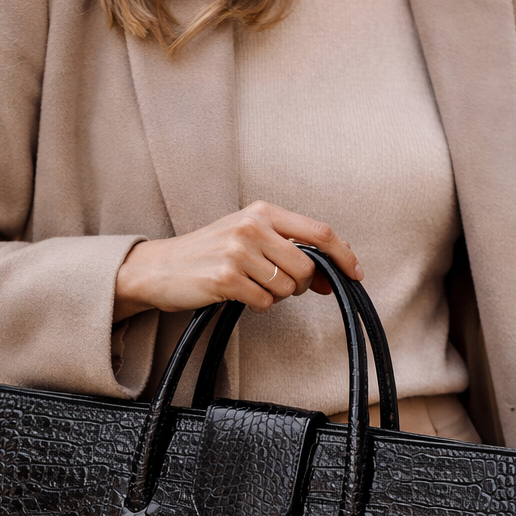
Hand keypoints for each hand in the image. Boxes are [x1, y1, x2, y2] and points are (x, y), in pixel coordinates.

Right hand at [113, 202, 362, 320]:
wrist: (159, 267)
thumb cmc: (209, 253)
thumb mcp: (250, 238)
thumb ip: (290, 248)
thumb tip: (335, 271)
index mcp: (263, 211)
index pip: (320, 232)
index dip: (344, 256)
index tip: (356, 274)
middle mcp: (252, 226)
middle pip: (307, 267)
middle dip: (301, 286)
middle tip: (280, 286)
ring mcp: (238, 251)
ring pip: (287, 288)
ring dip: (275, 296)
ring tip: (250, 286)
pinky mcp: (225, 278)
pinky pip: (265, 302)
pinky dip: (257, 305)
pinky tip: (237, 295)